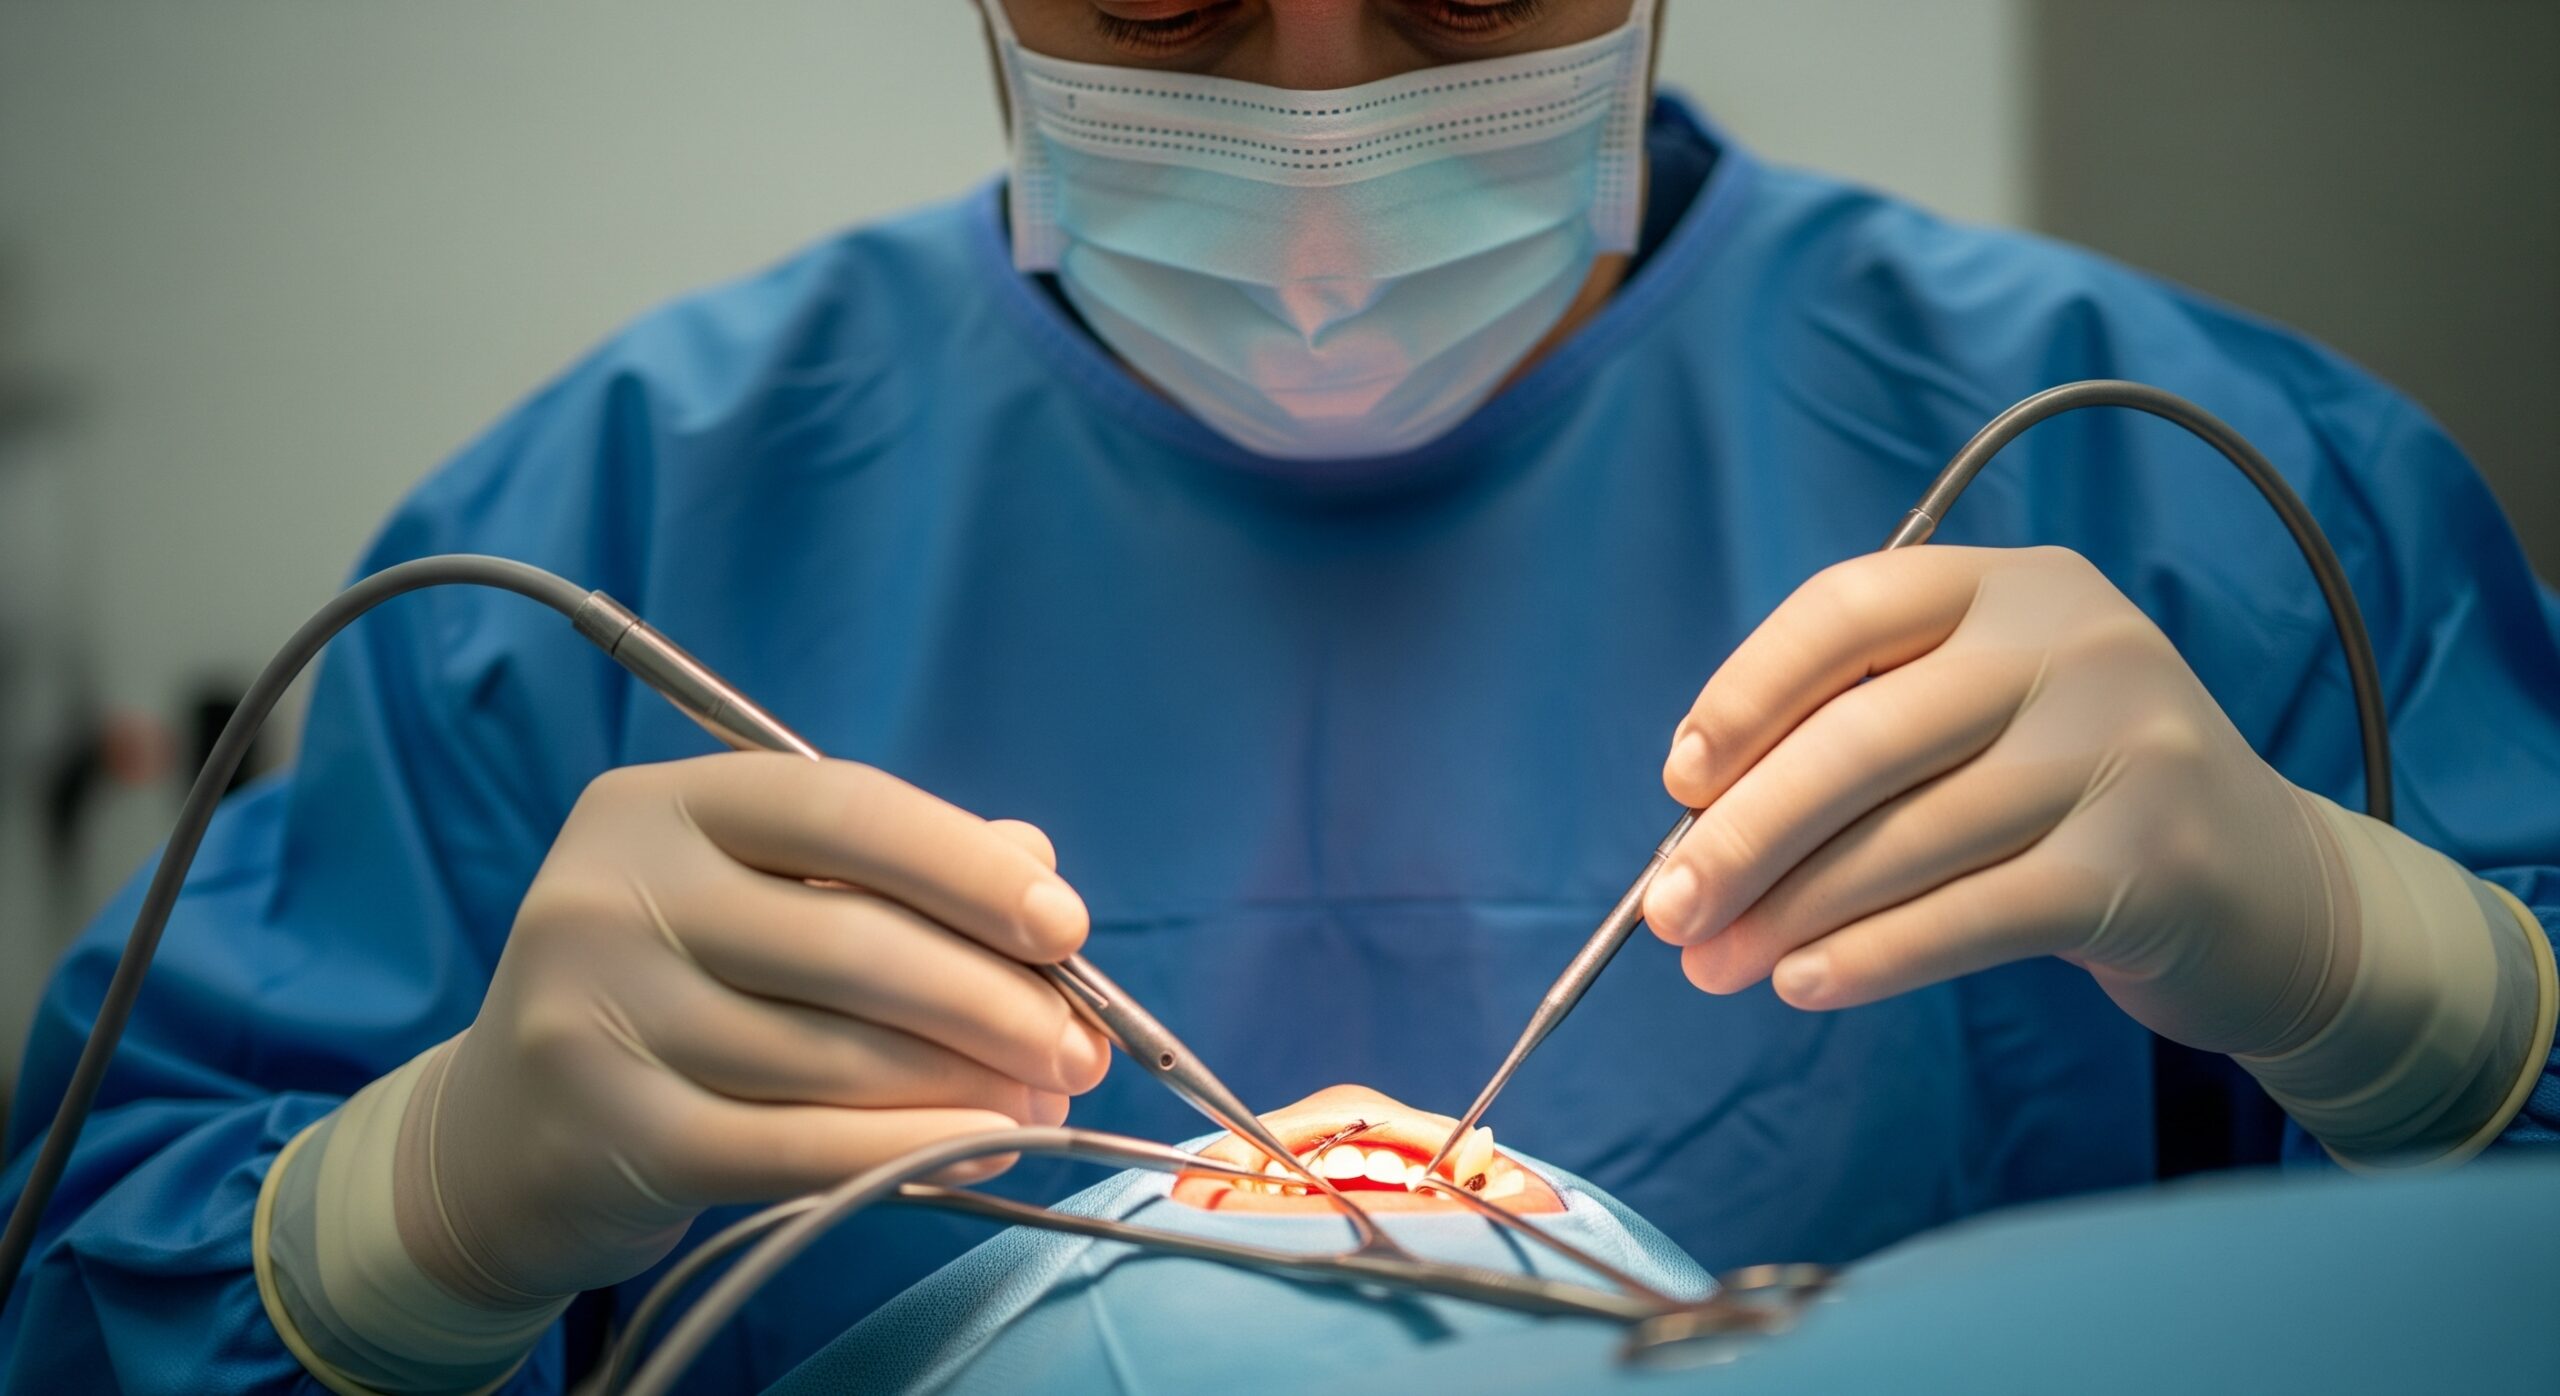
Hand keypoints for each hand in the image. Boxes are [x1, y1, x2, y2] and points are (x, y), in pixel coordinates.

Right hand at [407, 752, 1110, 1302]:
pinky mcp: (612, 1136)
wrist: (505, 1132)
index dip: (966, 867)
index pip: (842, 809)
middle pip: (854, 944)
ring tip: (1043, 1101)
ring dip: (970, 1086)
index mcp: (660, 805)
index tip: (1067, 928)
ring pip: (839, 1056)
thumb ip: (891, 869)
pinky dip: (913, 1151)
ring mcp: (600, 1016)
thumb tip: (1034, 868)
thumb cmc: (677, 987)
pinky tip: (984, 1148)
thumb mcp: (760, 896)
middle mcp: (612, 893)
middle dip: (995, 1002)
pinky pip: (801, 1148)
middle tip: (1081, 1048)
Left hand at [1642, 545, 2351, 1055]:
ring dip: (1791, 912)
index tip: (1679, 781)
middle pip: (1864, 737)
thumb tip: (1697, 829)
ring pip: (1909, 838)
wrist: (2269, 886)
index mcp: (2014, 585)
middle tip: (1668, 912)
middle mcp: (2077, 647)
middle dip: (1745, 834)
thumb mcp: (1984, 718)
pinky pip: (1971, 916)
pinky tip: (1805, 982)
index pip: (1850, 608)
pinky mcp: (2149, 867)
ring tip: (1717, 965)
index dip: (1747, 691)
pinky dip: (1872, 956)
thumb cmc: (2071, 796)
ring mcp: (2125, 752)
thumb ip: (1861, 738)